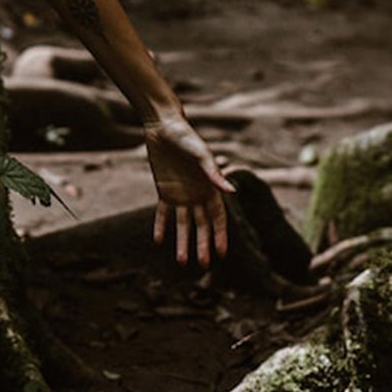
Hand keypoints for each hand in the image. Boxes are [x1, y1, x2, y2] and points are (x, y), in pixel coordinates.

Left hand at [145, 114, 234, 266]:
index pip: (218, 218)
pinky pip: (163, 213)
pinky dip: (161, 226)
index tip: (221, 254)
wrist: (162, 127)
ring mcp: (180, 195)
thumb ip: (214, 174)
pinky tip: (159, 241)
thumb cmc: (186, 137)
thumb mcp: (201, 155)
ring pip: (183, 224)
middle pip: (201, 226)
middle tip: (201, 264)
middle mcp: (197, 195)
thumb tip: (232, 193)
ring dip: (182, 242)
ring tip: (181, 261)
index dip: (220, 235)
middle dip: (202, 245)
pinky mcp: (164, 191)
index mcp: (210, 188)